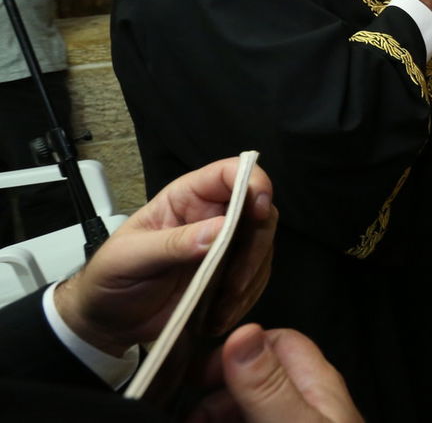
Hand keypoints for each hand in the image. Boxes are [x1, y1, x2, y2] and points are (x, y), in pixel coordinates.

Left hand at [54, 158, 276, 356]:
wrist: (107, 322)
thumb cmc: (110, 278)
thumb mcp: (129, 258)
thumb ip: (173, 243)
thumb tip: (220, 229)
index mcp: (186, 199)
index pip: (229, 173)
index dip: (253, 183)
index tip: (257, 212)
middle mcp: (212, 217)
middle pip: (259, 212)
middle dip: (256, 246)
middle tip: (235, 282)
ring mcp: (224, 247)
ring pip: (262, 248)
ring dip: (249, 279)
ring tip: (220, 309)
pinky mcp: (229, 276)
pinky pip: (255, 279)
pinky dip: (246, 299)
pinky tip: (222, 316)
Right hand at [189, 325, 361, 422]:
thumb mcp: (293, 422)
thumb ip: (268, 383)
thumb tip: (243, 331)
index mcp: (317, 383)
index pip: (277, 341)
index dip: (234, 352)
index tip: (196, 376)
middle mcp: (309, 401)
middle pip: (255, 380)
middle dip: (215, 396)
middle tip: (187, 416)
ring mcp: (300, 419)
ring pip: (249, 408)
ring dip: (216, 415)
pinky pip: (254, 421)